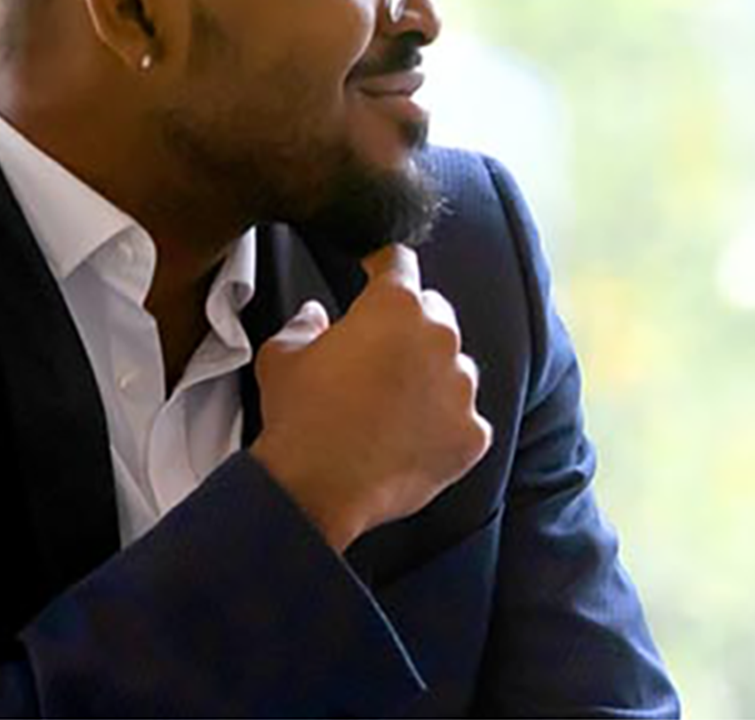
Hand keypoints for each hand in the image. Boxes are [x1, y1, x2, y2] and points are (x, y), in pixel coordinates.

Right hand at [247, 245, 489, 551]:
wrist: (316, 488)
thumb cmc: (299, 417)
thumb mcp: (282, 355)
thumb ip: (304, 324)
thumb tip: (314, 316)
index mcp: (396, 307)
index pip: (400, 265)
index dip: (385, 266)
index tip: (379, 270)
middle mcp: (440, 338)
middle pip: (435, 314)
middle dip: (410, 326)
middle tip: (378, 354)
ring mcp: (462, 388)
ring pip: (455, 368)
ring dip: (432, 377)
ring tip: (391, 406)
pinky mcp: (473, 433)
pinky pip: (465, 419)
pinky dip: (444, 426)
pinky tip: (410, 440)